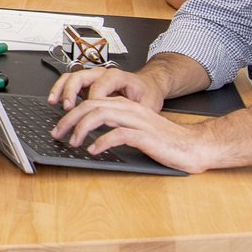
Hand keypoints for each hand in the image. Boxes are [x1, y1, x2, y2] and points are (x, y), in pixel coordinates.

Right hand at [49, 65, 164, 111]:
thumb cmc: (147, 94)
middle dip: (71, 93)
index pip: (100, 86)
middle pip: (81, 77)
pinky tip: (55, 100)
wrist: (147, 85)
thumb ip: (136, 114)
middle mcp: (103, 74)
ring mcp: (93, 77)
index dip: (92, 101)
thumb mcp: (148, 105)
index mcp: (118, 76)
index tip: (89, 114)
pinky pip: (69, 81)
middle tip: (68, 108)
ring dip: (61, 89)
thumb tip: (126, 128)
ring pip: (72, 77)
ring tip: (55, 102)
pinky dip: (60, 89)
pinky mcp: (87, 83)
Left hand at [50, 96, 212, 172]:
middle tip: (57, 133)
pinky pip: (118, 134)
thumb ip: (116, 128)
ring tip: (73, 142)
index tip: (60, 126)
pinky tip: (94, 150)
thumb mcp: (136, 131)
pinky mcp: (145, 136)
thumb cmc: (165, 142)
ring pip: (101, 115)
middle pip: (91, 106)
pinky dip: (102, 142)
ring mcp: (138, 121)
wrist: (194, 146)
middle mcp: (130, 110)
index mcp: (126, 106)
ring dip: (82, 129)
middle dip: (70, 119)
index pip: (92, 102)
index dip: (72, 112)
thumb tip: (90, 137)